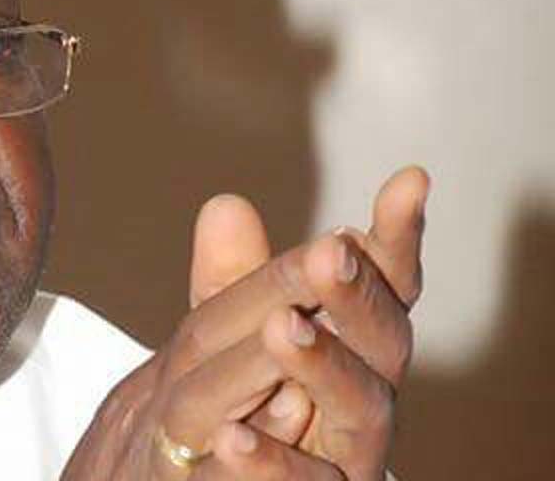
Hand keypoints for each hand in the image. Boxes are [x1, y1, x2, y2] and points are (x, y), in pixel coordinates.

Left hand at [60, 167, 428, 479]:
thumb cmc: (240, 401)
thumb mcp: (229, 334)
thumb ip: (234, 280)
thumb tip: (226, 205)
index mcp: (352, 342)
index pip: (383, 286)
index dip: (397, 238)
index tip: (408, 181)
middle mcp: (363, 392)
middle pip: (384, 341)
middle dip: (359, 295)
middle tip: (330, 253)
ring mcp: (348, 451)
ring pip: (359, 408)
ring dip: (323, 364)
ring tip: (281, 327)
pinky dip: (269, 462)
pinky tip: (233, 436)